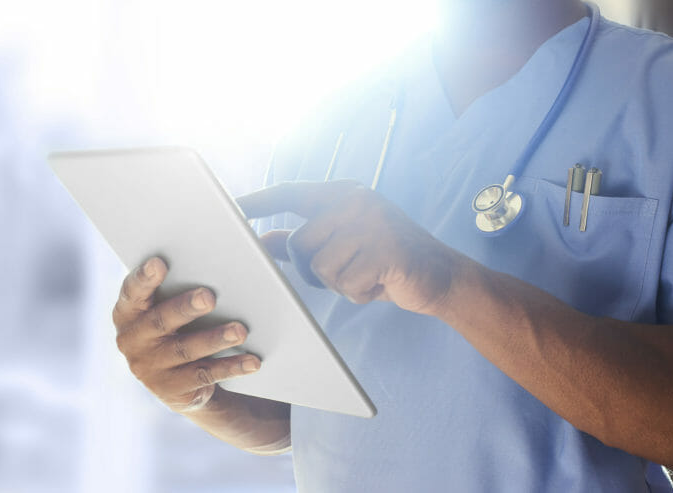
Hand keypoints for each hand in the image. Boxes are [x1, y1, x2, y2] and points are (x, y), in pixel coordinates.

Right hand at [112, 257, 261, 413]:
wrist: (177, 380)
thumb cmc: (176, 327)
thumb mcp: (168, 308)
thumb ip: (177, 289)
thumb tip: (216, 270)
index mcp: (127, 313)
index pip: (132, 292)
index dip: (144, 278)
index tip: (159, 263)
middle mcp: (132, 341)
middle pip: (161, 320)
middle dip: (185, 308)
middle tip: (208, 297)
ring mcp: (149, 369)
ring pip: (186, 350)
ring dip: (215, 339)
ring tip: (240, 331)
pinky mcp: (171, 391)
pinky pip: (204, 375)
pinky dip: (231, 367)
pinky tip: (251, 361)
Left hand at [238, 181, 459, 313]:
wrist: (442, 277)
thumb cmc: (386, 262)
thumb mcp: (344, 246)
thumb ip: (304, 241)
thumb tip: (262, 240)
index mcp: (345, 194)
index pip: (290, 193)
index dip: (258, 201)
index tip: (230, 207)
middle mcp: (356, 200)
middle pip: (299, 243)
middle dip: (312, 270)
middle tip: (346, 273)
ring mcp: (371, 222)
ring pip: (319, 266)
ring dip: (338, 283)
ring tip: (366, 276)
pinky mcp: (383, 249)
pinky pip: (343, 282)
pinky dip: (357, 293)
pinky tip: (379, 284)